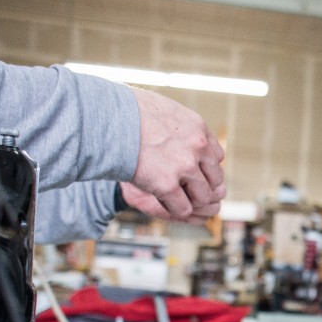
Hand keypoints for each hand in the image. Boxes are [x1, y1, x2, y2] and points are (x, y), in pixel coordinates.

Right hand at [130, 88, 225, 220]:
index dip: (203, 168)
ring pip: (203, 197)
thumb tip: (186, 135)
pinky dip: (175, 210)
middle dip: (201, 187)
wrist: (106, 118)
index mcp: (199, 128)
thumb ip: (181, 126)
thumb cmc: (128, 113)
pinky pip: (183, 208)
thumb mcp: (165, 111)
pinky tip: (164, 203)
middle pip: (215, 180)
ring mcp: (184, 166)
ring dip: (191, 201)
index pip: (216, 158)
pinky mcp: (166, 184)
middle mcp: (198, 147)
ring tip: (175, 199)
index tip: (190, 172)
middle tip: (185, 190)